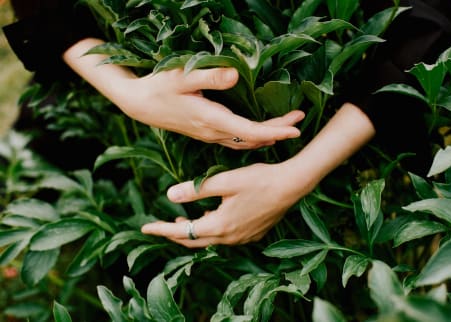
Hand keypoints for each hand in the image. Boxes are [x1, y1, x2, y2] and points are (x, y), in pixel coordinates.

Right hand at [63, 38, 303, 149]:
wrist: (140, 104)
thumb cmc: (159, 87)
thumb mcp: (182, 76)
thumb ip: (209, 76)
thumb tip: (235, 76)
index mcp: (211, 120)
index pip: (249, 131)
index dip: (274, 131)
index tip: (296, 128)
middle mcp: (213, 132)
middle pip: (252, 139)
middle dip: (277, 132)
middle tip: (299, 121)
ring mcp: (210, 135)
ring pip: (244, 142)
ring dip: (267, 137)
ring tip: (287, 127)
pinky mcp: (207, 133)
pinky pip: (235, 140)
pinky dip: (252, 138)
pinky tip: (261, 135)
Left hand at [141, 162, 308, 246]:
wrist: (291, 185)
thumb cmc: (258, 179)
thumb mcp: (224, 181)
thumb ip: (196, 189)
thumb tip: (169, 195)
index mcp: (220, 225)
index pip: (183, 231)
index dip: (162, 229)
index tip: (144, 228)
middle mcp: (231, 237)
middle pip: (196, 240)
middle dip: (177, 233)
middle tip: (163, 225)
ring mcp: (244, 238)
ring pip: (212, 239)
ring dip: (196, 231)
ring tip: (186, 219)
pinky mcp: (254, 234)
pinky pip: (227, 237)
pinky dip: (213, 230)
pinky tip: (214, 216)